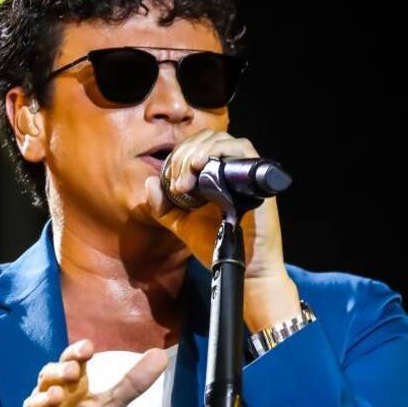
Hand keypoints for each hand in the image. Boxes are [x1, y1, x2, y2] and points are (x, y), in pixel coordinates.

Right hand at [0, 339, 168, 406]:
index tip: (88, 348)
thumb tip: (161, 355)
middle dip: (59, 373)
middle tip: (74, 371)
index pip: (70, 363)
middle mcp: (48, 399)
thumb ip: (130, 385)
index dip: (76, 354)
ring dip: (42, 401)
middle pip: (48, 379)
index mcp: (70, 388)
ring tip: (55, 397)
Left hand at [143, 128, 289, 282]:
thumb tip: (150, 181)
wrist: (243, 267)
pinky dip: (218, 150)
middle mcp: (230, 167)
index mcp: (213, 174)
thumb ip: (163, 207)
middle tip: (178, 183)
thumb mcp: (182, 225)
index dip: (178, 157)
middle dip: (184, 156)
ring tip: (186, 180)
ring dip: (196, 153)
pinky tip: (201, 165)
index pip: (193, 146)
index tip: (171, 183)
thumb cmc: (217, 245)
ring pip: (219, 139)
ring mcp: (245, 169)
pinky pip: (240, 147)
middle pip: (204, 139)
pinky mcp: (257, 174)